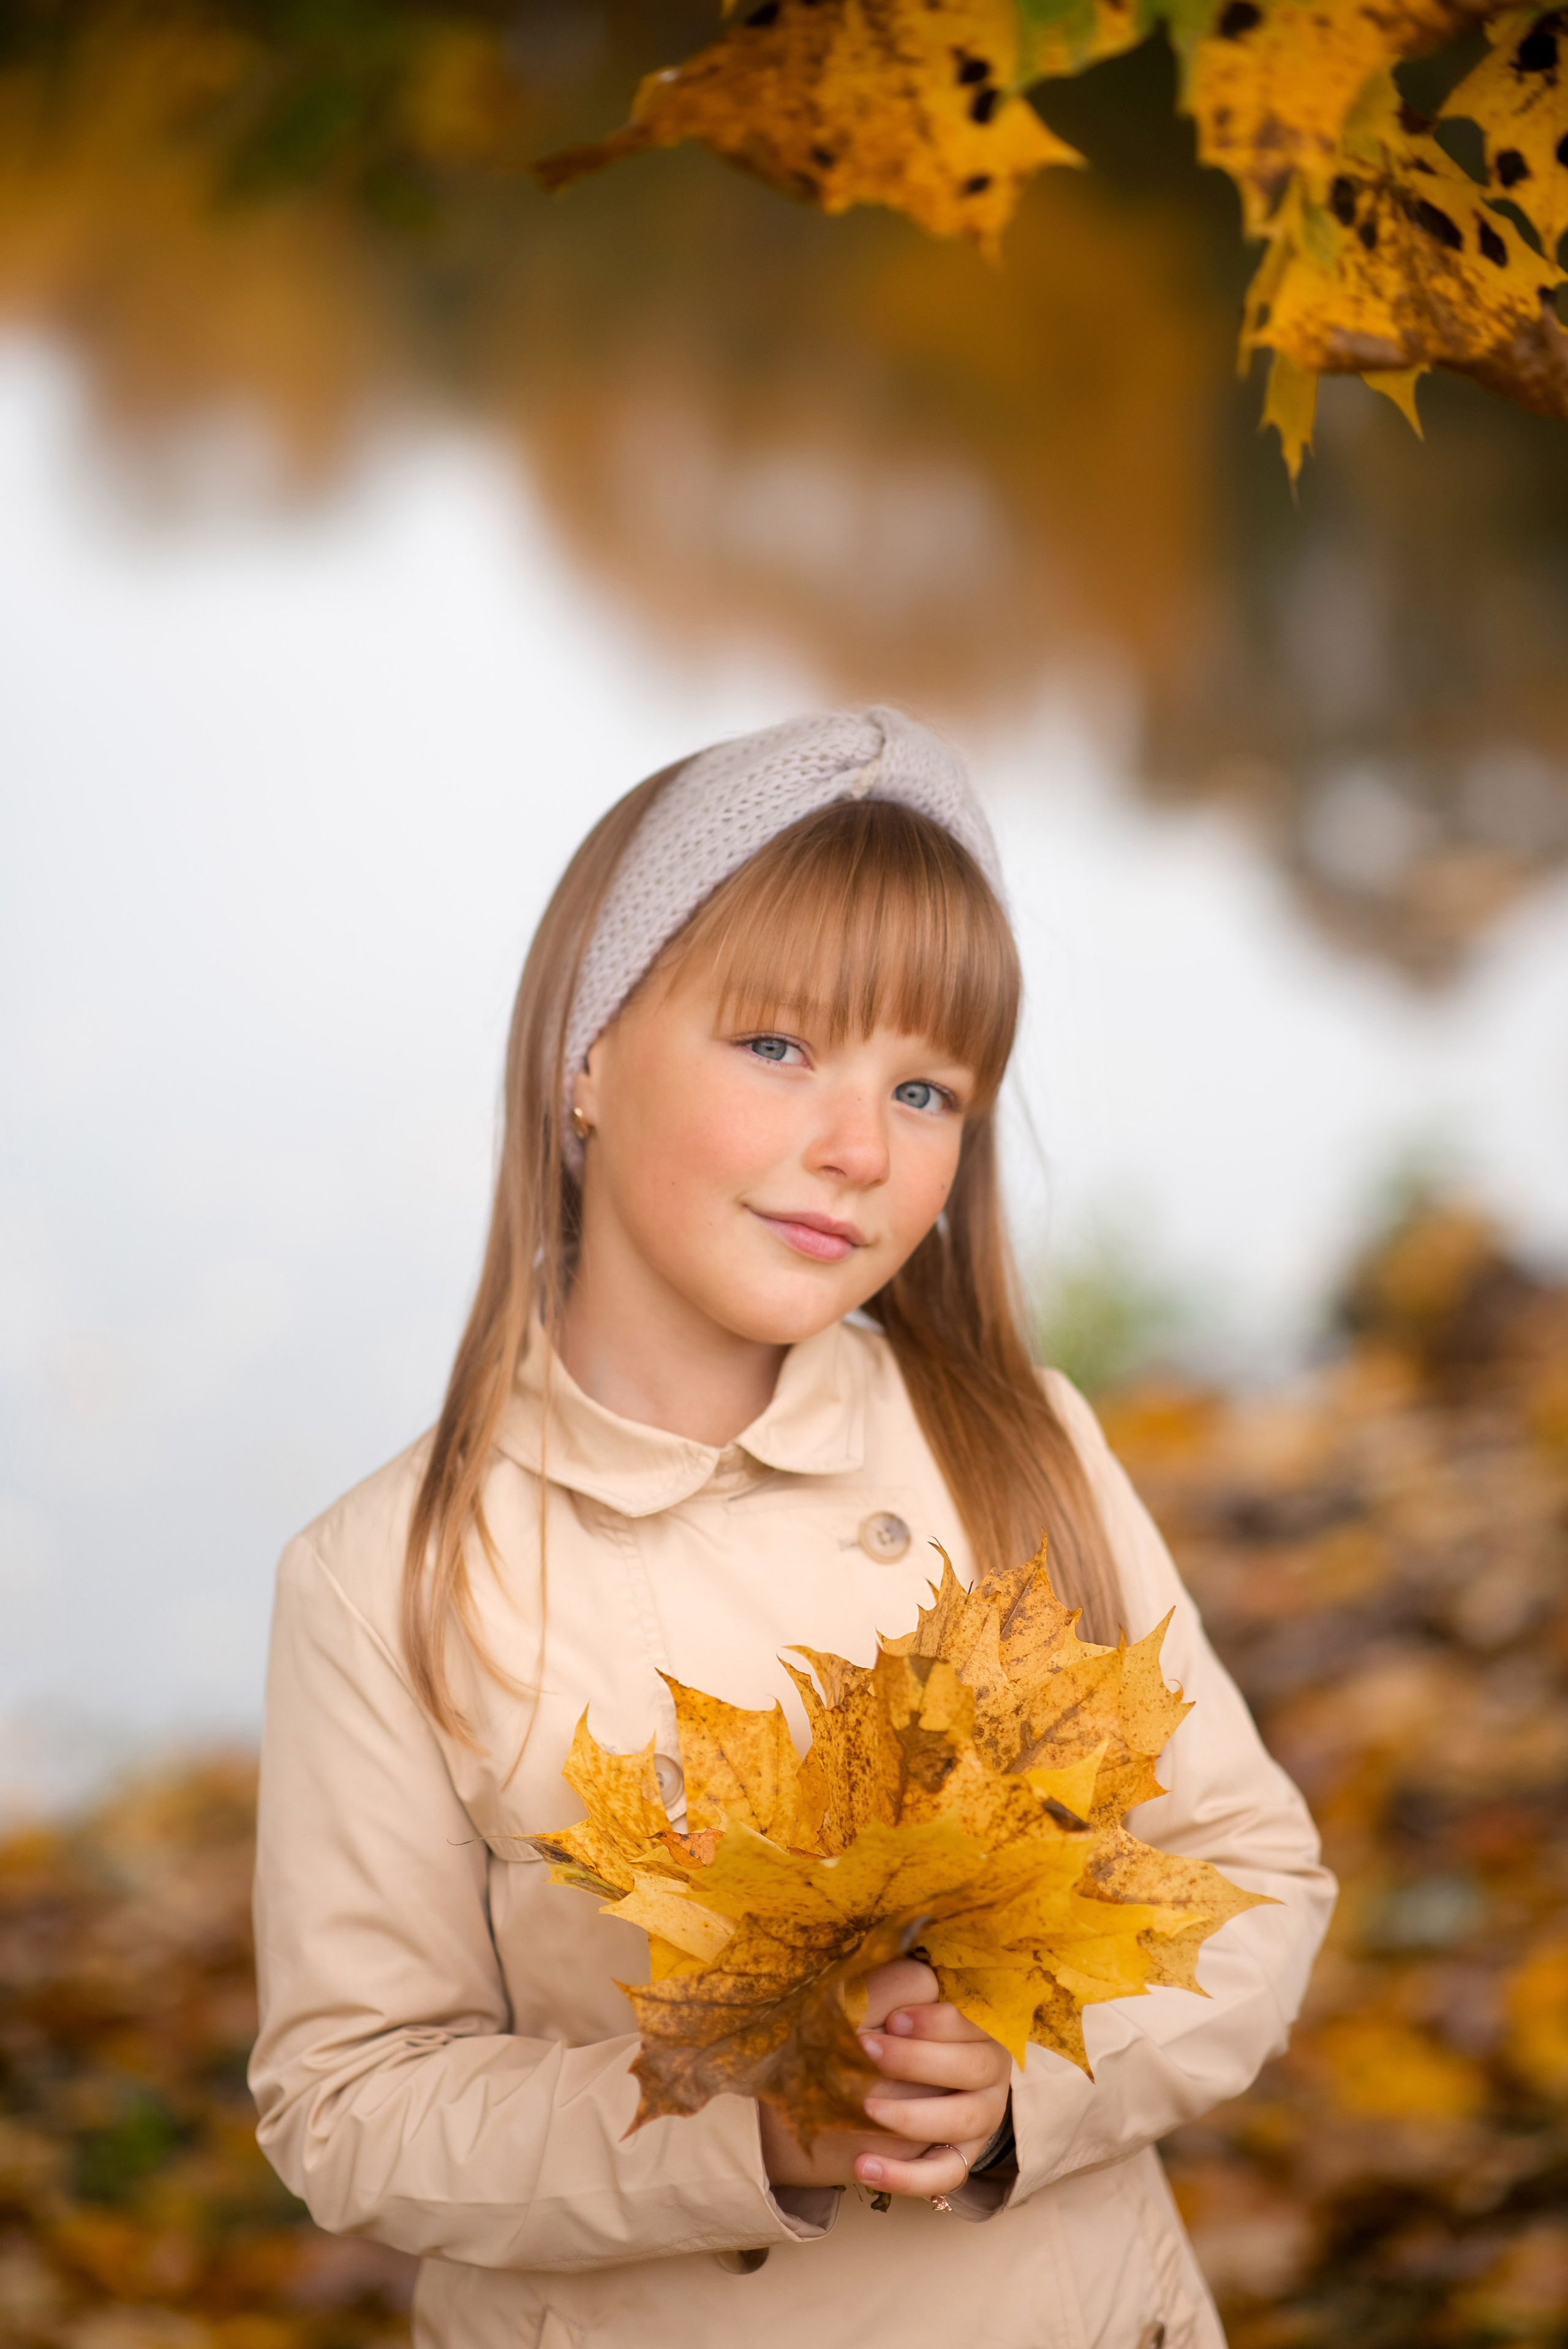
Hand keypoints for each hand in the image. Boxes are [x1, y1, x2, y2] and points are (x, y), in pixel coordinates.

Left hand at [758, 1957, 1011, 2203]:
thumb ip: (898, 1983)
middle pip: (975, 2067)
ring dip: (915, 2116)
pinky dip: (905, 2176)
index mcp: (977, 2020)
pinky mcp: (960, 2157)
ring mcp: (980, 2115)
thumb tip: (905, 1969)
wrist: (873, 2073)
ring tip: (867, 2109)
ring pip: (966, 2120)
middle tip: (868, 2051)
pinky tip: (865, 2167)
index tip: (894, 2019)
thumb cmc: (885, 2022)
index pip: (975, 2021)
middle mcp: (990, 2068)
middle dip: (920, 2060)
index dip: (937, 2021)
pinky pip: (945, 2174)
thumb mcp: (889, 1996)